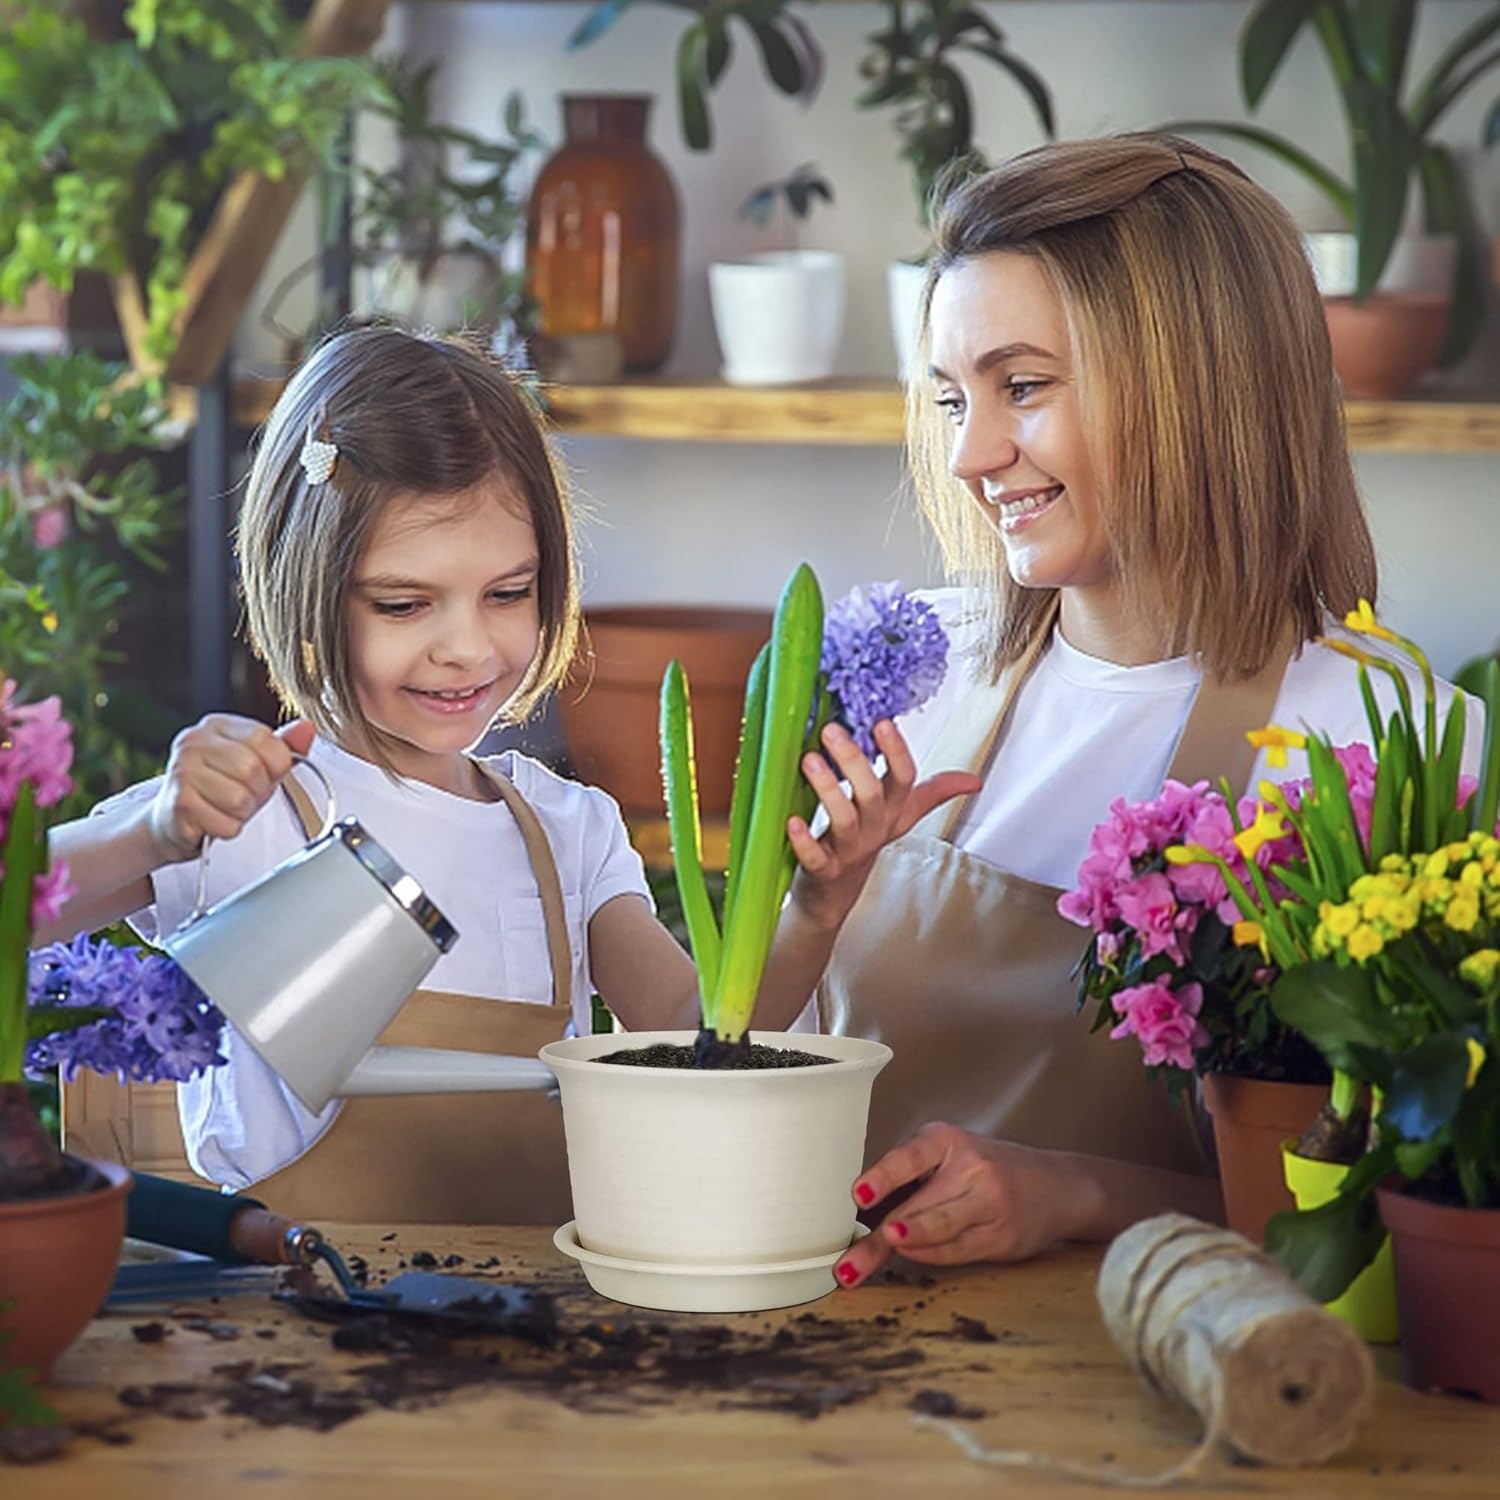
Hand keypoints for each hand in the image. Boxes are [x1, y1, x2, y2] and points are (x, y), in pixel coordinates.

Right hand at [147, 716, 314, 862]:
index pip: (266, 740)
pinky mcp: (178, 804)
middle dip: (257, 792)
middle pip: (253, 770)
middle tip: (241, 796)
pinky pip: (225, 824)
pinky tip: (212, 821)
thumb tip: (307, 728)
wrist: (170, 819)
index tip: (263, 775)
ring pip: (240, 799)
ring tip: (225, 808)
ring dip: (241, 814)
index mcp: (217, 725)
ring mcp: (182, 772)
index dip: (275, 766)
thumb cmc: (218, 789)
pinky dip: (227, 829)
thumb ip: (282, 747)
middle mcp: (194, 742)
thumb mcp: (255, 763)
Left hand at [787, 719, 980, 931]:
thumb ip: (934, 793)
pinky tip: (792, 821)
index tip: (882, 722)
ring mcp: (849, 851)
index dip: (896, 751)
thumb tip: (974, 780)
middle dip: (855, 762)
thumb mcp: (901, 816)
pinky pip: (817, 858)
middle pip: (872, 794)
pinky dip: (805, 841)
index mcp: (892, 811)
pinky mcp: (823, 871)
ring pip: (844, 820)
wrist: (834, 895)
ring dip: (828, 789)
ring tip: (809, 760)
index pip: (905, 779)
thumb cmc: (865, 843)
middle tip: (832, 731)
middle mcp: (874, 829)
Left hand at [831, 1122, 1100, 1287]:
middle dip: (880, 1236)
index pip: (911, 1158)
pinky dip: (927, 1256)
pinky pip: (954, 1252)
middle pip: (917, 1207)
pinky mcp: (1000, 1237)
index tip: (859, 1193)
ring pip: (936, 1233)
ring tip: (864, 1264)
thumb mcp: (951, 1154)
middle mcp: (971, 1169)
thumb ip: (913, 1177)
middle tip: (847, 1261)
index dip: (884, 1177)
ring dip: (900, 1250)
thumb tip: (859, 1212)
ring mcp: (990, 1205)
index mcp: (948, 1140)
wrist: (1056, 1186)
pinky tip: (909, 1256)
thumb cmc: (987, 1167)